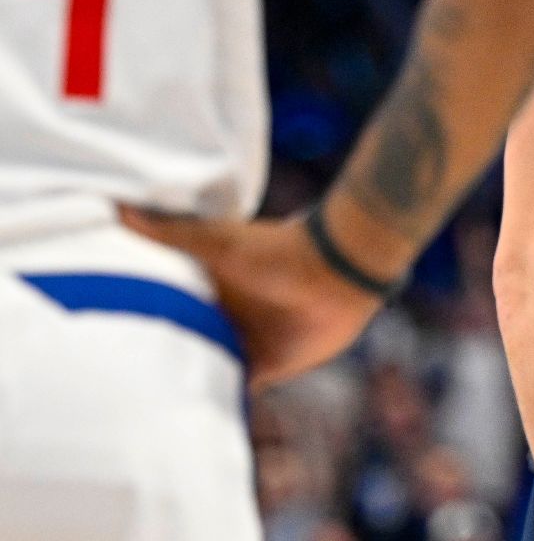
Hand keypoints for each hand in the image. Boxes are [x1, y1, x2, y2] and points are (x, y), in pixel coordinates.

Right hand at [120, 208, 383, 389]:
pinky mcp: (267, 367)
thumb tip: (118, 208)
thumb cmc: (275, 252)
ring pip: (205, 369)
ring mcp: (242, 343)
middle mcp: (220, 317)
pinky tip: (189, 421)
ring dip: (185, 384)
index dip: (135, 322)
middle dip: (156, 360)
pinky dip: (220, 402)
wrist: (336, 273)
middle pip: (181, 343)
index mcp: (205, 289)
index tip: (100, 339)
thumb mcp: (215, 242)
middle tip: (112, 385)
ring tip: (139, 411)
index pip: (161, 309)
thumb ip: (170, 231)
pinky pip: (237, 389)